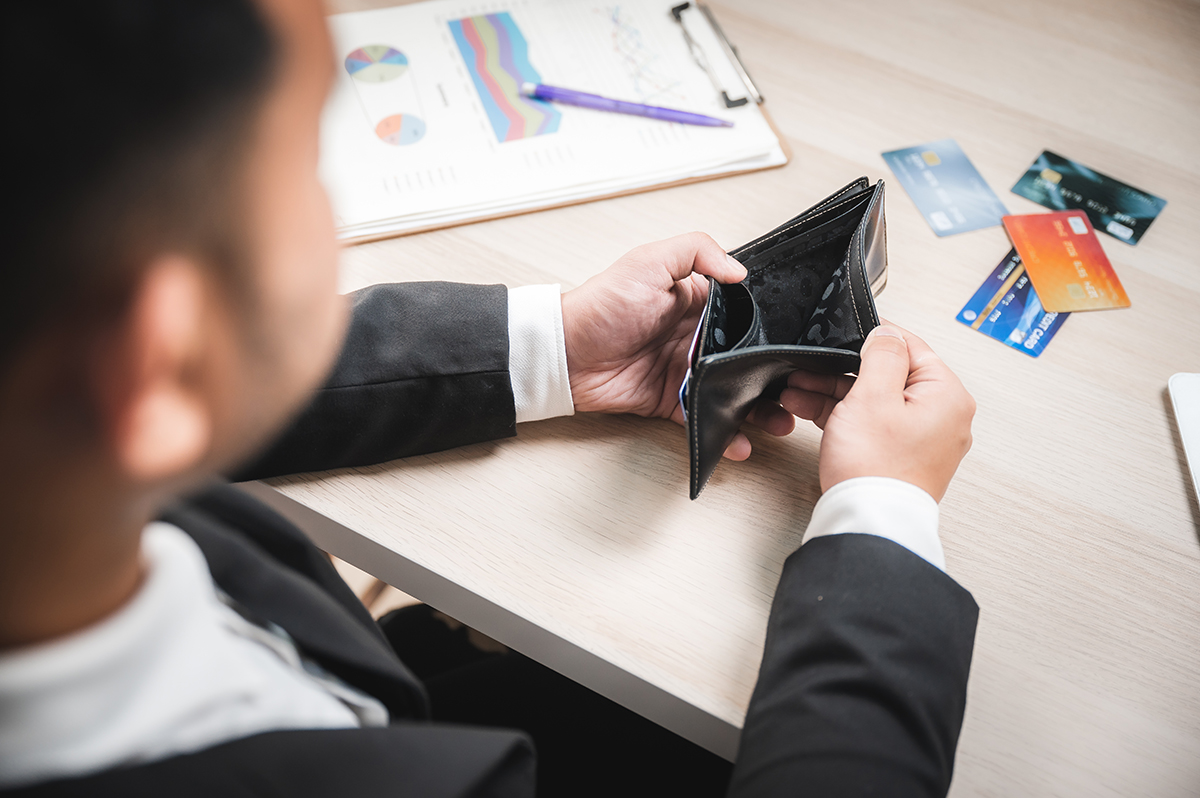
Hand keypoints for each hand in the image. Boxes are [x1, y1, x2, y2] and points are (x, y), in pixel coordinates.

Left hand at [561, 233, 795, 459]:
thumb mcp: (649, 261)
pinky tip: (742, 443)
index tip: (799, 347)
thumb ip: (696, 251)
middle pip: (747, 361)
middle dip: (775, 379)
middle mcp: (697, 339)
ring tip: (781, 421)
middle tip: (801, 392)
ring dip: (759, 410)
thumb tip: (740, 269)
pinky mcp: (672, 403)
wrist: (565, 353)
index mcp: (697, 303)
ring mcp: (686, 373)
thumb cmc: (602, 304)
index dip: (772, 331)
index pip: (747, 317)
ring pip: (734, 395)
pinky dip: (724, 435)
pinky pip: (704, 421)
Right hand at [779, 324, 974, 500]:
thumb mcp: (872, 395)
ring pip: (876, 401)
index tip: (845, 334)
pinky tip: (813, 410)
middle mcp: (943, 418)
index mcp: (947, 397)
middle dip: (843, 370)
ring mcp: (923, 440)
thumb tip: (888, 332)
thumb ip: (883, 355)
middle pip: (889, 375)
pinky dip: (846, 417)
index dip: (873, 337)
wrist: (868, 522)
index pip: (911, 347)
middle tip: (811, 369)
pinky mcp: (902, 457)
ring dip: (836, 393)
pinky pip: (874, 424)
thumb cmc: (875, 468)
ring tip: (800, 391)